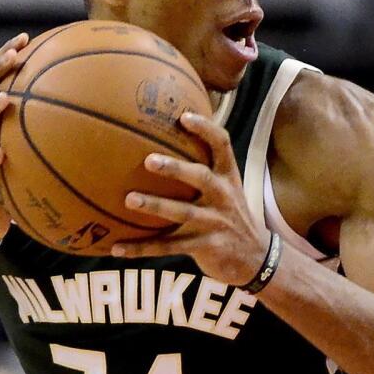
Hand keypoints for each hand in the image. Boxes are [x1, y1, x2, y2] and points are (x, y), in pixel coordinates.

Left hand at [112, 112, 269, 286]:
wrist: (256, 256)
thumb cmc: (231, 214)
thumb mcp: (229, 188)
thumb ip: (206, 168)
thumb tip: (169, 139)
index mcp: (228, 177)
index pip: (222, 145)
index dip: (205, 129)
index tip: (183, 116)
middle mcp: (223, 196)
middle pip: (201, 178)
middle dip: (176, 169)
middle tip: (148, 160)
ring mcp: (215, 223)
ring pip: (183, 213)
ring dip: (155, 206)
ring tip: (129, 200)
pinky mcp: (205, 246)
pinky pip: (169, 247)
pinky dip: (142, 248)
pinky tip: (117, 248)